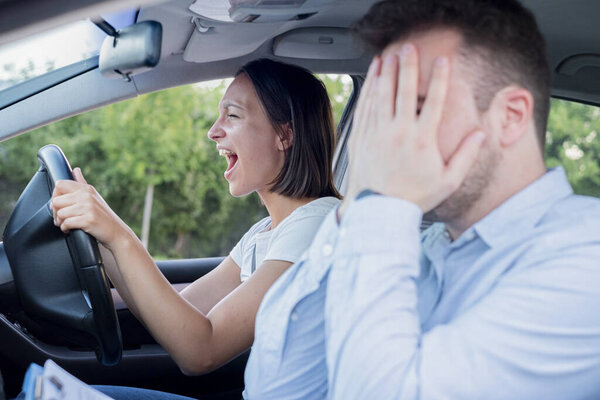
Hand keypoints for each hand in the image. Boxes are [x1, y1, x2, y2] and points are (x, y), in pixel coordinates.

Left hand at [51, 168, 130, 249]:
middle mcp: (87, 196)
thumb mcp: (94, 196)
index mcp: (86, 189)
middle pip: (57, 201)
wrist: (117, 232)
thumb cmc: (103, 216)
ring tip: (66, 224)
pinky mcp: (89, 220)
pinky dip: (65, 229)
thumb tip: (75, 170)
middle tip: (61, 218)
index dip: (55, 196)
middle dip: (55, 212)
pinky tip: (70, 230)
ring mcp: (88, 208)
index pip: (60, 184)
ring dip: (60, 222)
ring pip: (60, 213)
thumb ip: (82, 183)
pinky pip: (67, 223)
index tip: (59, 205)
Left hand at [342, 44, 483, 215]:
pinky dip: (369, 89)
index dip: (440, 78)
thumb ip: (466, 156)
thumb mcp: (447, 181)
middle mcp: (398, 133)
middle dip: (408, 65)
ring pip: (381, 95)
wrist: (378, 211)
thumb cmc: (413, 197)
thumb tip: (481, 134)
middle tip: (409, 47)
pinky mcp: (362, 137)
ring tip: (389, 55)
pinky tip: (372, 77)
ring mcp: (377, 134)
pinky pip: (365, 107)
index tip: (443, 60)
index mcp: (422, 141)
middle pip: (403, 91)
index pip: (434, 101)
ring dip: (386, 72)